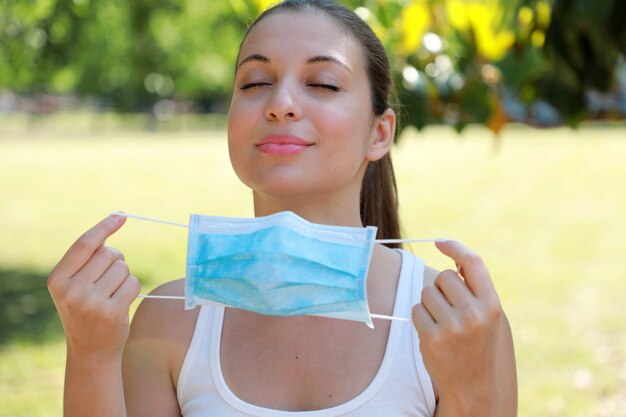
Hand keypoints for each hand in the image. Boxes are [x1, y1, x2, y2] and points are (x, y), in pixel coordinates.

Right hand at [48, 214, 139, 360]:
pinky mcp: (111, 311)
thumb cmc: (85, 310)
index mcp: (58, 279)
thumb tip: (112, 224)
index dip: (105, 227)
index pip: (84, 244)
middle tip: (108, 279)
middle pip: (109, 253)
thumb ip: (86, 260)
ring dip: (124, 276)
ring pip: (123, 268)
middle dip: (115, 260)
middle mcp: (71, 290)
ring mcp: (91, 302)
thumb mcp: (74, 285)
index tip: (121, 216)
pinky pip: (133, 283)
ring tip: (112, 293)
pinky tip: (121, 302)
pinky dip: (132, 288)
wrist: (90, 350)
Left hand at [412, 240, 501, 413]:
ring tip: (443, 323)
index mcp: (491, 304)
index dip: (456, 247)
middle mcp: (474, 314)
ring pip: (426, 292)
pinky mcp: (432, 338)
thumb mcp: (486, 314)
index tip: (441, 242)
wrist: (471, 385)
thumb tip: (454, 256)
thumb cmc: (476, 342)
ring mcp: (453, 327)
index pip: (473, 262)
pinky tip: (433, 334)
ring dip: (429, 303)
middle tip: (449, 308)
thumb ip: (474, 287)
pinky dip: (420, 318)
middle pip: (443, 276)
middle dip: (441, 287)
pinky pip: (416, 310)